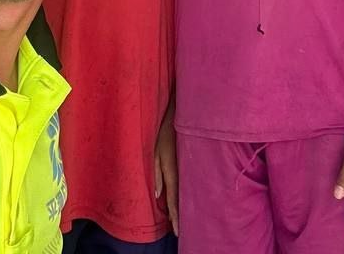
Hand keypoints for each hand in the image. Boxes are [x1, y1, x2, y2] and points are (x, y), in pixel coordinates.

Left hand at [153, 104, 178, 234]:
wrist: (182, 112)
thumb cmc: (165, 129)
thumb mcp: (155, 150)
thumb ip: (156, 173)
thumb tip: (158, 196)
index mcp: (172, 169)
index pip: (174, 198)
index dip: (175, 215)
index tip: (177, 231)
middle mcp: (182, 170)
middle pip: (181, 197)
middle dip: (181, 214)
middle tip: (181, 231)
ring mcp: (187, 166)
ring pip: (185, 189)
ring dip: (184, 203)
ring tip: (185, 219)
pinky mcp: (189, 160)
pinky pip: (186, 180)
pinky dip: (186, 191)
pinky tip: (187, 196)